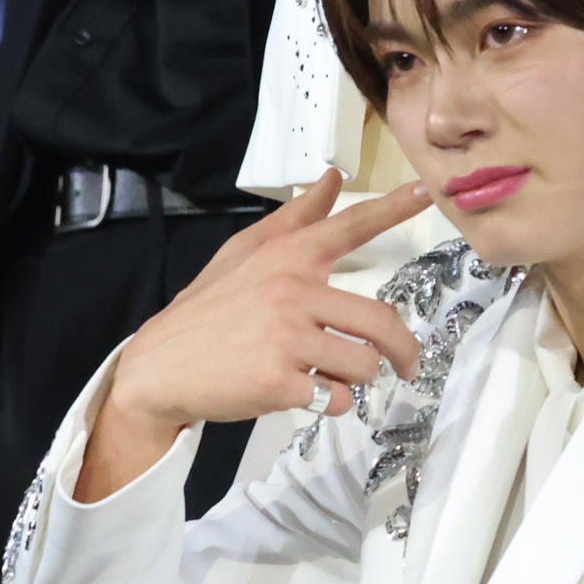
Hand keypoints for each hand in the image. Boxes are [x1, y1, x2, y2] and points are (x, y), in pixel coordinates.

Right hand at [82, 173, 439, 499]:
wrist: (158, 367)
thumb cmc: (208, 308)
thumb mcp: (243, 252)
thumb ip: (295, 218)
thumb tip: (332, 180)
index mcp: (286, 257)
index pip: (348, 227)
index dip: (393, 209)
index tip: (425, 194)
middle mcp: (291, 292)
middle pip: (380, 322)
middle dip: (403, 351)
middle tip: (407, 365)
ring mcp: (285, 339)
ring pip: (363, 365)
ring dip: (354, 378)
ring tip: (327, 374)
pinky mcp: (279, 383)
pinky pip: (334, 398)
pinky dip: (327, 402)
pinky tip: (303, 393)